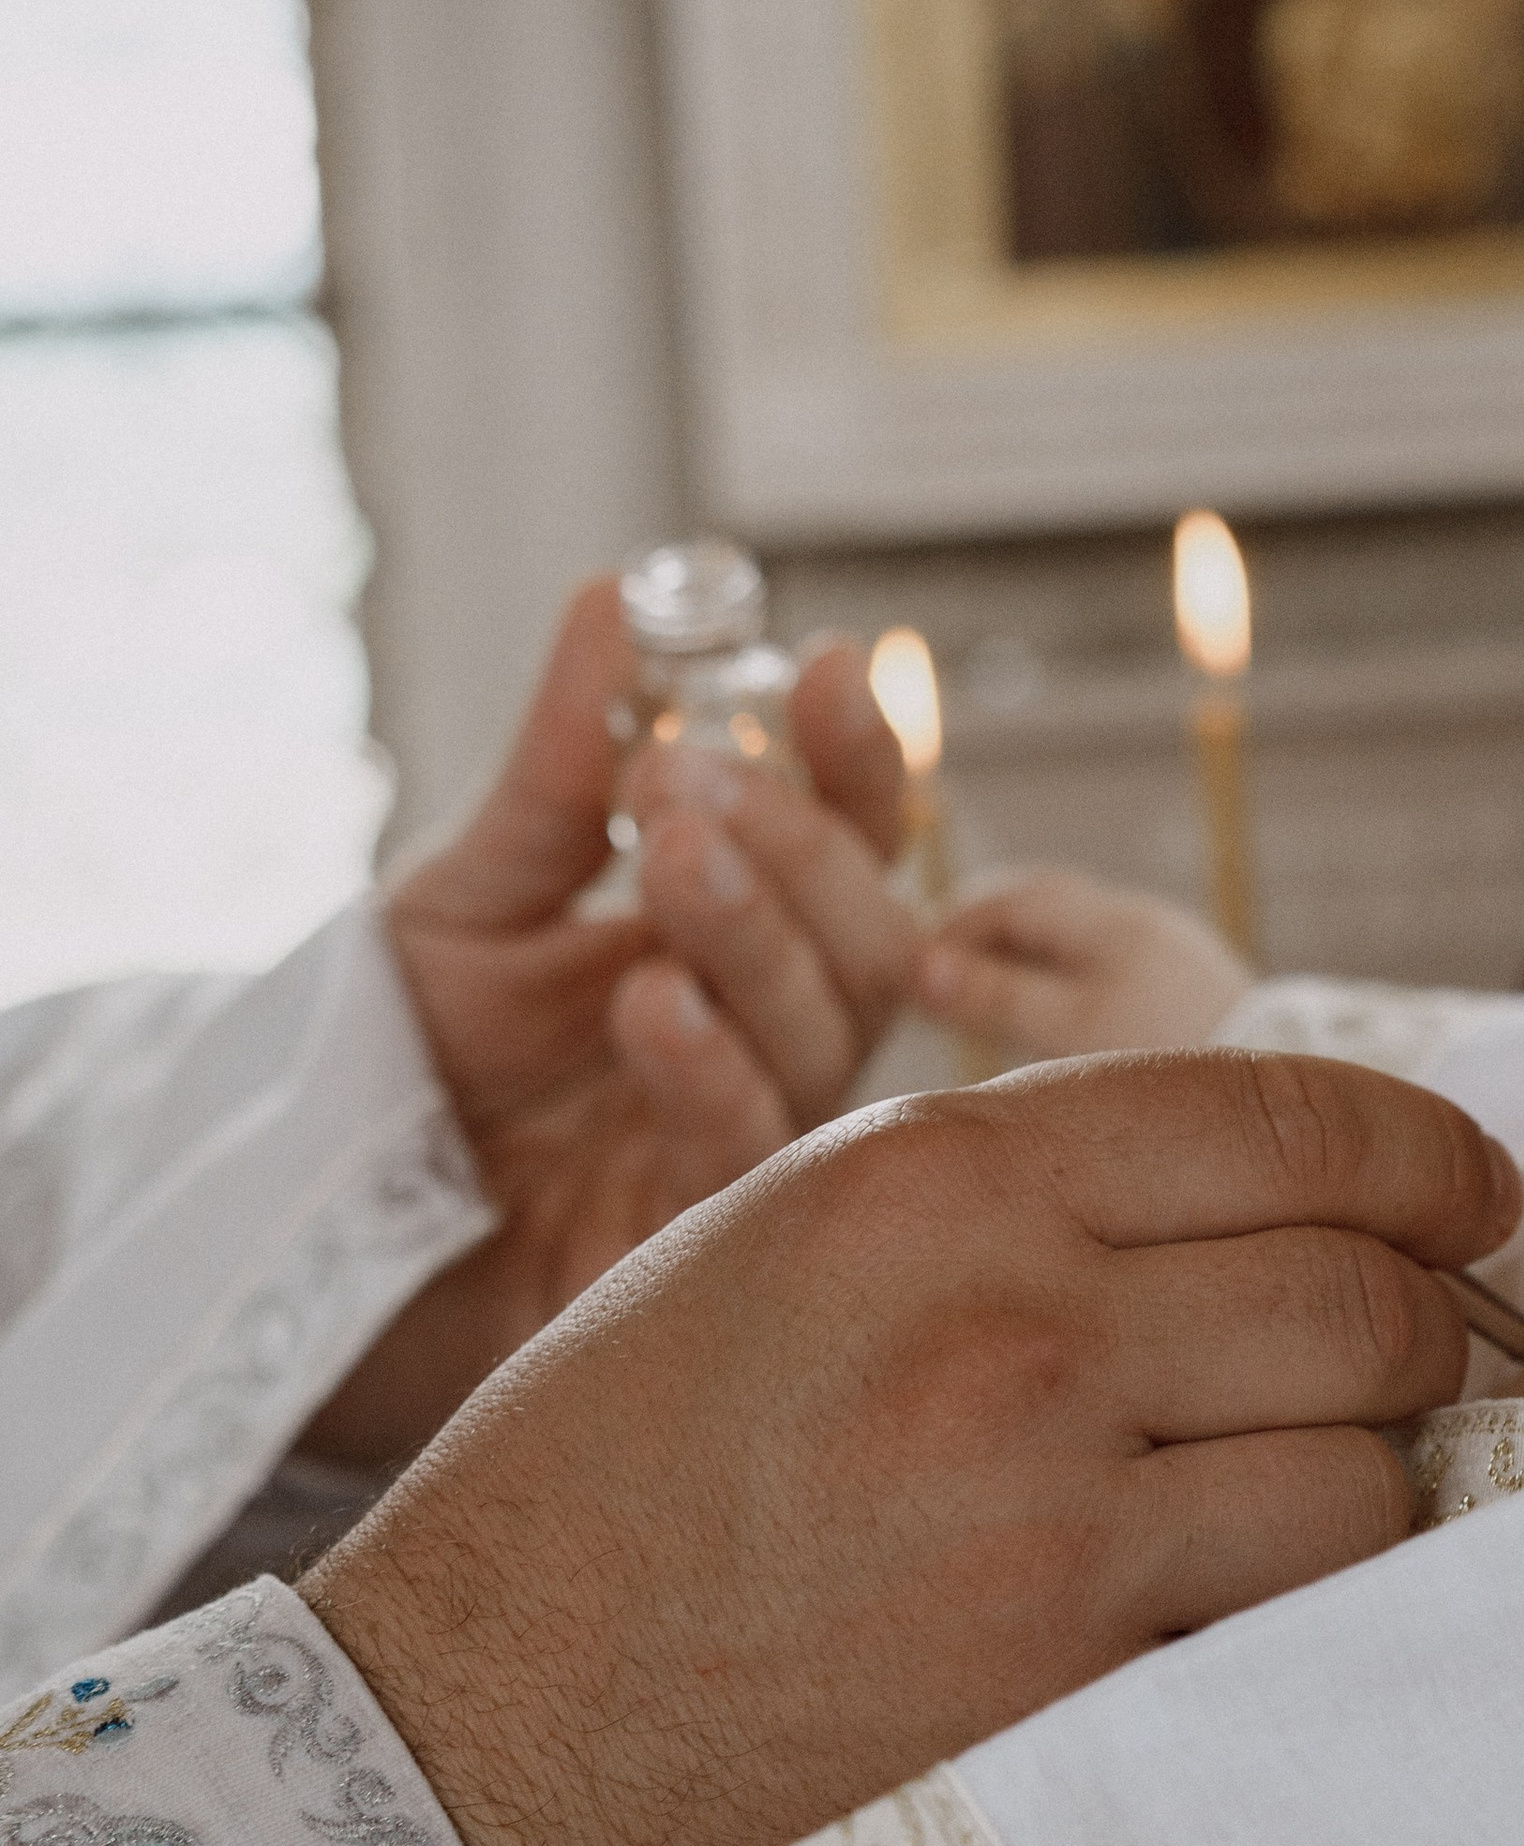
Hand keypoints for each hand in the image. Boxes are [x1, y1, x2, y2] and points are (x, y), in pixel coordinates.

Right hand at [301, 1049, 1517, 1845]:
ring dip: (1368, 1483)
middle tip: (1411, 1358)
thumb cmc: (626, 1468)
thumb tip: (1272, 1193)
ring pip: (1368, 1473)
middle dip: (1424, 1325)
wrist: (480, 1727)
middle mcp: (1012, 1326)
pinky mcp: (1067, 1700)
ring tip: (1298, 1497)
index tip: (1467, 1200)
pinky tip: (1235, 1611)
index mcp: (935, 1172)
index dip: (1425, 1159)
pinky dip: (1299, 1615)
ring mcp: (1049, 1524)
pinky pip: (1291, 1627)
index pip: (1285, 1119)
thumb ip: (1022, 1192)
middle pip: (1363, 1293)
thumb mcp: (791, 1236)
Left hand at [309, 580, 920, 1458]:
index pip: (852, 840)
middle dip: (798, 846)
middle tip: (686, 783)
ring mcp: (752, 1137)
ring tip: (669, 856)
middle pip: (872, 936)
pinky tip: (650, 1004)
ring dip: (756, 933)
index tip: (827, 668)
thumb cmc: (420, 1060)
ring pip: (829, 1034)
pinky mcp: (705, 1243)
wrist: (330, 1227)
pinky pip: (750, 1152)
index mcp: (742, 937)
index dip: (857, 758)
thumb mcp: (469, 891)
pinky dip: (710, 1068)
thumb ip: (556, 767)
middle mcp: (772, 1035)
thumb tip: (615, 602)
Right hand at [917, 870, 1250, 1061]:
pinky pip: (1104, 968)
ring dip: (1022, 962)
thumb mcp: (1072, 1029)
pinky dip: (1062, 983)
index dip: (950, 929)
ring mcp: (1169, 954)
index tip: (908, 974)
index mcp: (1110, 921)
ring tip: (983, 1008)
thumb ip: (996, 998)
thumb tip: (917, 969)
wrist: (1290, 1090)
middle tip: (935, 981)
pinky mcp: (1188, 989)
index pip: (1008, 899)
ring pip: (1075, 941)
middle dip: (981, 935)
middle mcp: (1142, 923)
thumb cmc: (1177, 1056)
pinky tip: (1054, 1029)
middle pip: (1041, 908)